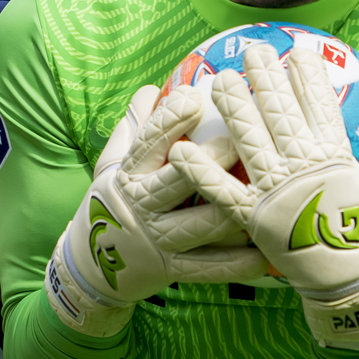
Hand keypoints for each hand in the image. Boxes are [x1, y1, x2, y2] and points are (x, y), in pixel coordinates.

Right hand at [45, 85, 267, 336]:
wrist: (93, 265)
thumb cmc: (114, 201)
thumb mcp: (113, 161)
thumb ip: (134, 125)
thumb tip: (154, 88)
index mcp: (129, 175)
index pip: (147, 143)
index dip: (169, 120)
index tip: (193, 98)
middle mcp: (141, 207)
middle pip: (177, 181)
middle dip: (209, 161)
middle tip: (240, 140)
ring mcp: (157, 241)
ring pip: (197, 226)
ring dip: (229, 212)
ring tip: (261, 197)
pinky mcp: (173, 270)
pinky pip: (209, 267)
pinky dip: (238, 263)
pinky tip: (264, 254)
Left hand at [169, 43, 358, 349]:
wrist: (348, 282)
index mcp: (335, 157)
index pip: (320, 105)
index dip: (309, 75)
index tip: (300, 49)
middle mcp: (302, 168)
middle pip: (280, 114)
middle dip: (265, 78)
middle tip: (252, 50)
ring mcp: (275, 192)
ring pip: (250, 142)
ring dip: (233, 110)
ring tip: (218, 81)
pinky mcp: (252, 218)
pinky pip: (222, 192)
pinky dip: (201, 172)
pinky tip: (180, 150)